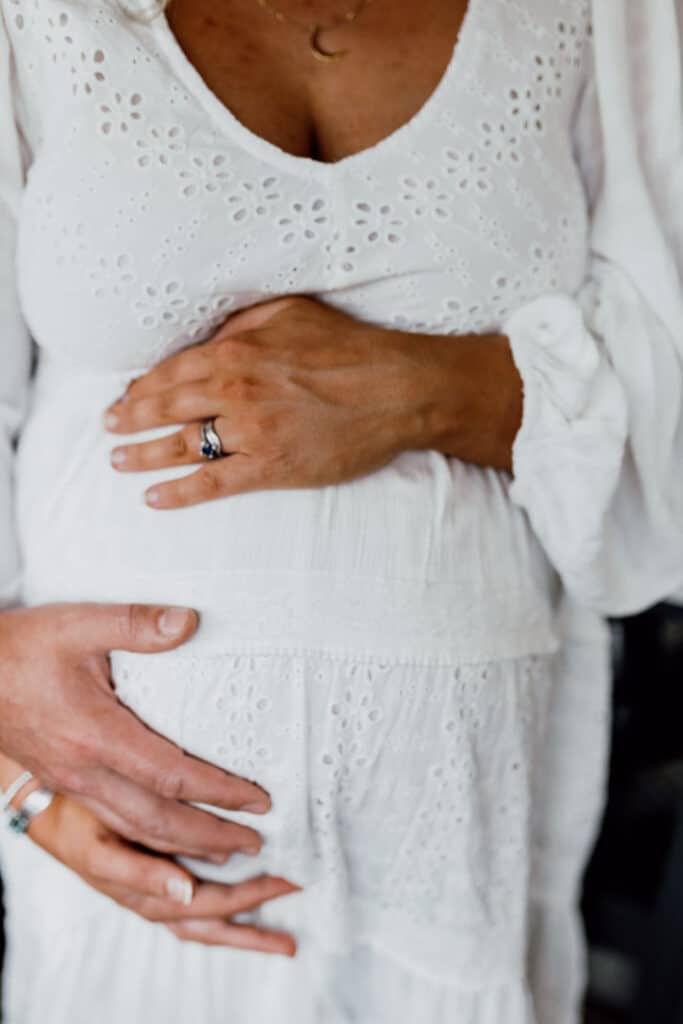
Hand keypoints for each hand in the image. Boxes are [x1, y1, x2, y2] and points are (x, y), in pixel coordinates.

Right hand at [0, 603, 270, 860]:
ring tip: (222, 853)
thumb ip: (136, 623)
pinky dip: (148, 841)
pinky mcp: (62, 782)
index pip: (173, 776)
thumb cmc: (20, 647)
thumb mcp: (79, 623)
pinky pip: (112, 825)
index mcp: (96, 736)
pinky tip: (165, 837)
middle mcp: (85, 771)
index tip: (259, 799)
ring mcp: (70, 782)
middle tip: (255, 843)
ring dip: (181, 847)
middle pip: (157, 821)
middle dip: (210, 836)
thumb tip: (190, 622)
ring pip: (133, 831)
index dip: (220, 791)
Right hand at [25, 792, 298, 954]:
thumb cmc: (77, 824)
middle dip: (258, 913)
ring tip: (285, 939)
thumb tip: (185, 891)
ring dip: (246, 930)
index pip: (211, 905)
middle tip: (298, 892)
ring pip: (208, 924)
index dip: (251, 895)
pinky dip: (224, 919)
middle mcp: (157, 900)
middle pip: (217, 918)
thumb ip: (141, 872)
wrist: (49, 810)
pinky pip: (194, 912)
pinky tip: (249, 913)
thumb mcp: (102, 850)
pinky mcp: (152, 887)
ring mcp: (156, 896)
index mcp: (149, 892)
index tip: (287, 876)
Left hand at [103, 295, 522, 509]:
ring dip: (142, 454)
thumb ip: (241, 324)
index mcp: (236, 352)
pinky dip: (179, 492)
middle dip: (131, 419)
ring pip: (182, 445)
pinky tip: (154, 497)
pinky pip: (214, 483)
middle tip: (107, 428)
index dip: (142, 386)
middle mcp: (236, 391)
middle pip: (167, 408)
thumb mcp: (290, 312)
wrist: (399, 388)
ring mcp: (252, 432)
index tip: (125, 395)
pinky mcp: (272, 466)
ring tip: (116, 461)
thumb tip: (207, 338)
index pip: (172, 371)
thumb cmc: (350, 347)